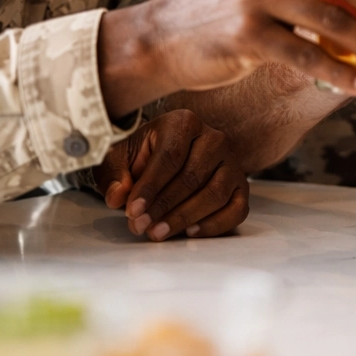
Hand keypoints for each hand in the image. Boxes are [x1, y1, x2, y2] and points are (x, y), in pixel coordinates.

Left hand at [94, 109, 247, 240]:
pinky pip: (236, 210)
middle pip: (192, 177)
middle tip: (140, 226)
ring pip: (214, 195)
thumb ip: (114, 175)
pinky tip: (190, 232)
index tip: (132, 210)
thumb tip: (118, 196)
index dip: (150, 187)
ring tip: (158, 232)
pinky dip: (215, 225)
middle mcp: (214, 139)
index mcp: (184, 122)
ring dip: (184, 218)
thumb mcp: (120, 158)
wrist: (169, 155)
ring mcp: (232, 163)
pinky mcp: (241, 186)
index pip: (170, 156)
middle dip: (163, 206)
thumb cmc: (145, 156)